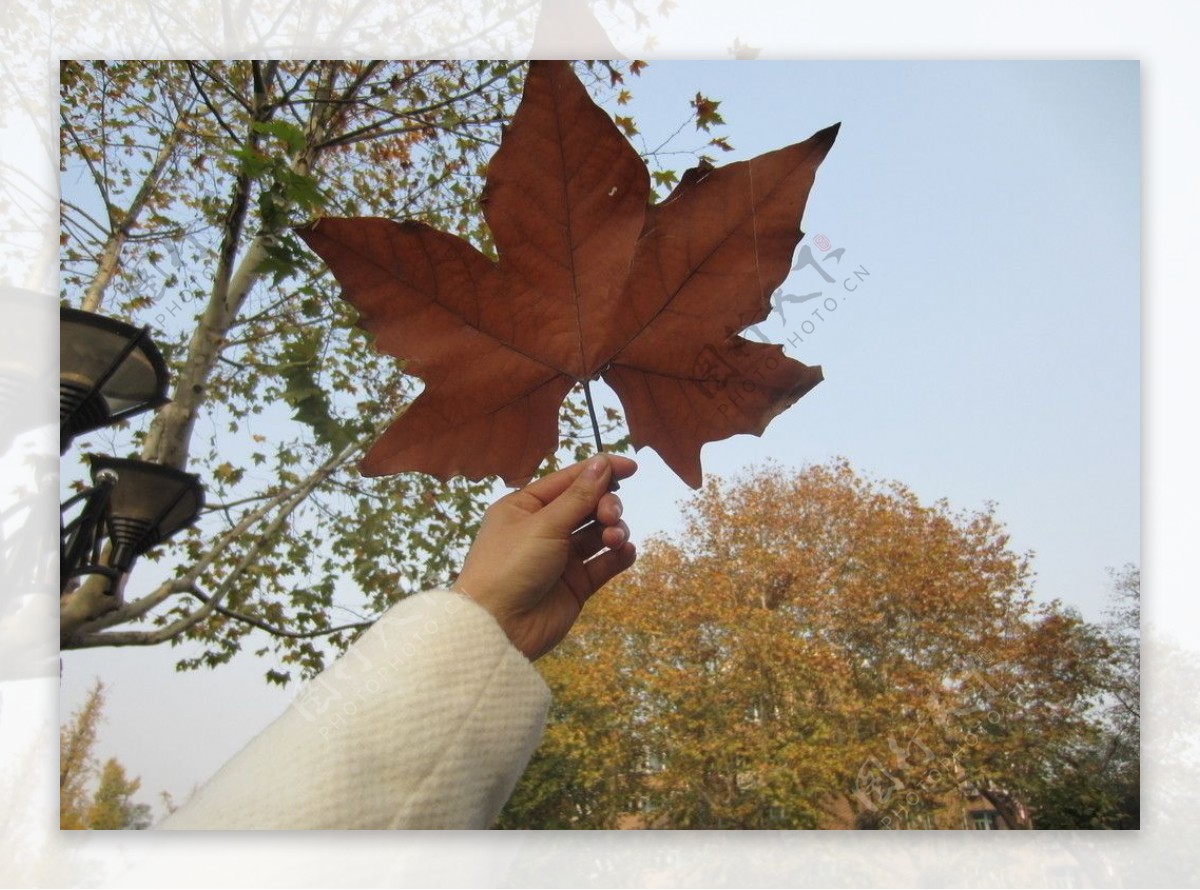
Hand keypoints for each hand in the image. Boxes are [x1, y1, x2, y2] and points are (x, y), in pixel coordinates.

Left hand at [453, 454, 636, 660]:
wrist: (498, 628)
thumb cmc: (509, 567)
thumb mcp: (543, 525)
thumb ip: (578, 496)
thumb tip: (602, 463)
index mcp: (525, 507)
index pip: (568, 480)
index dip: (600, 471)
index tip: (631, 467)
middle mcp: (543, 529)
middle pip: (587, 505)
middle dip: (605, 506)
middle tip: (609, 516)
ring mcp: (560, 558)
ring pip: (598, 533)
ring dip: (613, 530)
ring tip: (615, 540)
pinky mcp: (575, 584)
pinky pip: (604, 563)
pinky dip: (618, 555)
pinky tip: (625, 552)